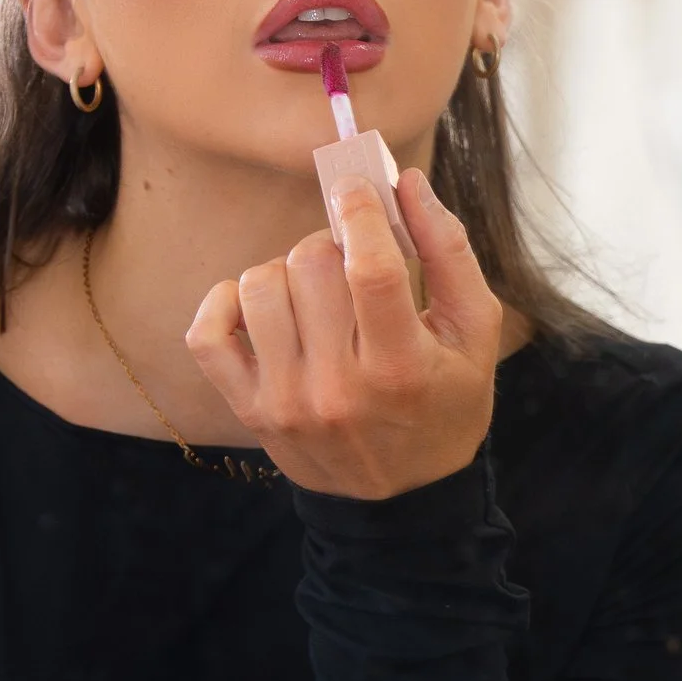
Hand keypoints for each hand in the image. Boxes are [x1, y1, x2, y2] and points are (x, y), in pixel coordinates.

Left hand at [184, 169, 501, 499]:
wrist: (401, 497)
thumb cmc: (445, 404)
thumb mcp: (474, 335)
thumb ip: (448, 253)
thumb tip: (406, 183)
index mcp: (401, 367)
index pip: (369, 269)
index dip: (360, 211)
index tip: (356, 186)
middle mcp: (338, 389)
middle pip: (311, 266)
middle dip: (331, 244)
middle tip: (348, 263)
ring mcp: (286, 402)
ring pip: (259, 287)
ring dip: (287, 272)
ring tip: (313, 294)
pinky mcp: (249, 409)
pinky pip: (206, 333)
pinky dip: (226, 302)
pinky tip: (262, 306)